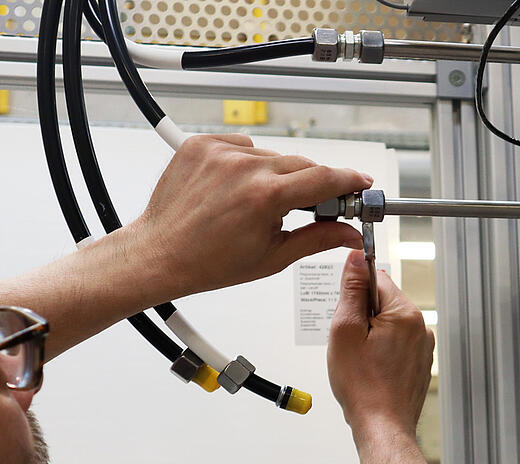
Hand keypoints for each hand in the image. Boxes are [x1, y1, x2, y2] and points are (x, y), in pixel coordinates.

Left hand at [123, 134, 372, 300]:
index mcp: (264, 196)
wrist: (159, 254)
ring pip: (271, 156)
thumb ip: (317, 239)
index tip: (360, 183)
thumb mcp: (272, 257)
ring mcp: (220, 153)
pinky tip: (236, 188)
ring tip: (256, 204)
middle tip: (310, 206)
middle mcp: (243, 168)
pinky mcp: (202, 145)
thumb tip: (347, 234)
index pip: (324, 178)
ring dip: (276, 176)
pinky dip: (247, 163)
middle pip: (301, 165)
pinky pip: (242, 146)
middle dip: (312, 184)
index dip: (349, 181)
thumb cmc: (207, 262)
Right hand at [327, 251, 434, 435]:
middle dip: (362, 317)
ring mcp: (423, 346)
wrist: (382, 426)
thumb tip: (355, 259)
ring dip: (371, 335)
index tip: (346, 314)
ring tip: (361, 360)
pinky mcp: (419, 362)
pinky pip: (396, 344)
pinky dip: (381, 351)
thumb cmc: (363, 386)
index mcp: (405, 314)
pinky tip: (371, 370)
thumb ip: (352, 291)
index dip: (354, 293)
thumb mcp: (345, 330)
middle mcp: (421, 326)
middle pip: (382, 302)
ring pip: (388, 325)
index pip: (376, 278)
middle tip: (351, 343)